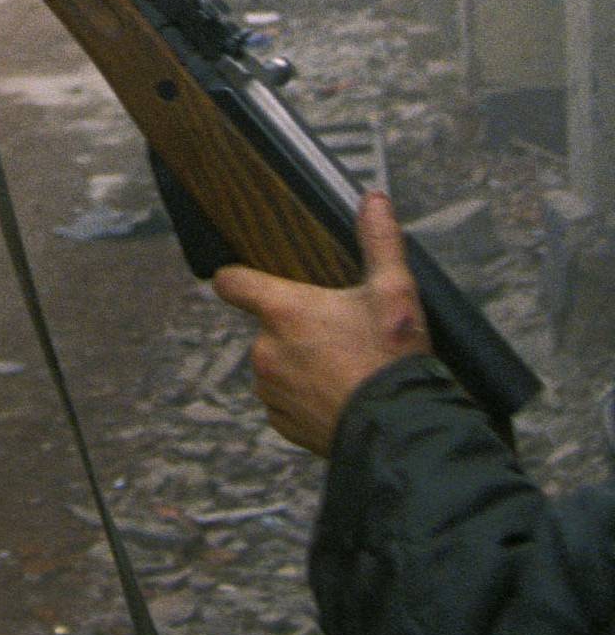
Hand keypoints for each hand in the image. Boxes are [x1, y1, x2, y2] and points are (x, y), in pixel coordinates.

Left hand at [212, 192, 430, 455]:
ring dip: (299, 364)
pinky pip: (285, 402)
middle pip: (267, 326)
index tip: (248, 277)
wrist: (402, 435)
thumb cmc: (392, 361)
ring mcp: (272, 390)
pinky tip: (338, 395)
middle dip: (295, 327)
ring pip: (276, 365)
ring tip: (343, 367)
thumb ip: (379, 242)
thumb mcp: (394, 293)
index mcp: (283, 311)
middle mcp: (266, 350)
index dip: (238, 277)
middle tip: (337, 333)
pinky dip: (305, 397)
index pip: (232, 282)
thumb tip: (373, 199)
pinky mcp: (284, 424)